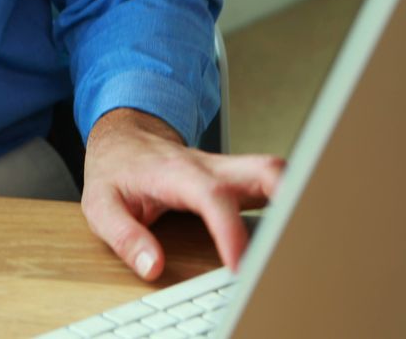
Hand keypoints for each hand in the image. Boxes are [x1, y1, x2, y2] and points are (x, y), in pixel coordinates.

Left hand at [80, 108, 284, 280]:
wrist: (122, 140)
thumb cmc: (115, 170)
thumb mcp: (101, 206)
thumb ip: (125, 237)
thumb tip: (152, 266)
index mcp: (177, 173)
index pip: (213, 198)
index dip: (230, 232)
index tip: (239, 266)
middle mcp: (210, 167)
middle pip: (263, 170)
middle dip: (290, 198)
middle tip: (297, 239)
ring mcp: (226, 171)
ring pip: (274, 172)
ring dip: (297, 198)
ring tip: (304, 238)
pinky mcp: (235, 179)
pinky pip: (270, 184)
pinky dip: (289, 203)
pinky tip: (294, 229)